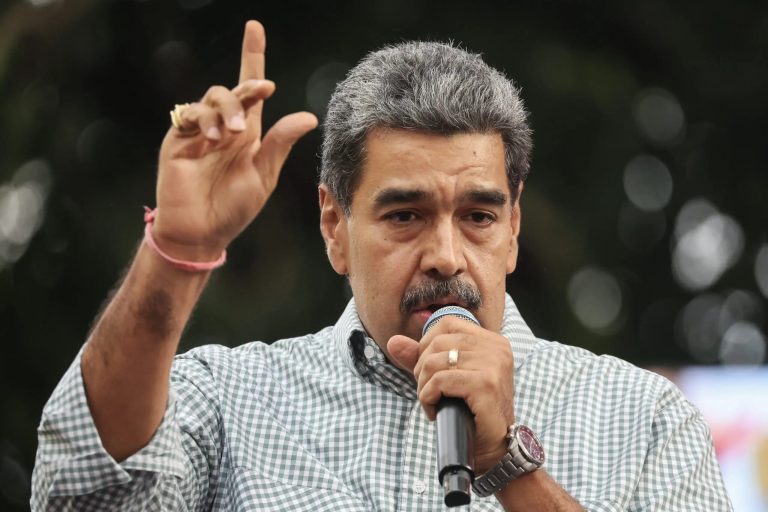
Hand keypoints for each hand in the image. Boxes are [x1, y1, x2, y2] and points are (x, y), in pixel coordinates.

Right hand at [153, 20, 317, 259]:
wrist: (202, 233)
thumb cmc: (234, 209)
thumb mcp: (264, 175)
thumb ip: (280, 144)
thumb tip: (309, 116)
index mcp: (247, 133)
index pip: (251, 89)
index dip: (252, 57)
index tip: (254, 28)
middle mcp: (224, 127)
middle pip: (233, 89)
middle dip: (247, 89)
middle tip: (261, 99)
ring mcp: (199, 132)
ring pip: (212, 97)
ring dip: (227, 108)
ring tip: (234, 135)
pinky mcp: (178, 140)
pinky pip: (190, 114)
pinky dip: (205, 120)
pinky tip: (215, 139)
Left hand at [388, 317, 515, 472]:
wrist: (495, 447)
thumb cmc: (472, 411)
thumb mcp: (447, 378)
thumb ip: (421, 357)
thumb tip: (393, 341)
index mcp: (492, 341)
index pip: (447, 323)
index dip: (427, 343)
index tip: (427, 369)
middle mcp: (496, 348)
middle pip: (438, 342)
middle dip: (421, 368)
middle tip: (427, 391)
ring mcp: (493, 364)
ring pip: (435, 362)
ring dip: (424, 386)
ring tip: (431, 401)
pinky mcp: (485, 384)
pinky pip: (440, 381)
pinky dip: (428, 397)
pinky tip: (434, 410)